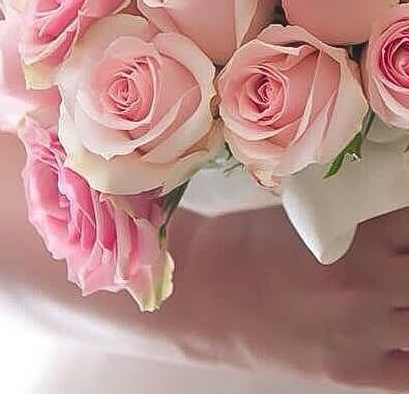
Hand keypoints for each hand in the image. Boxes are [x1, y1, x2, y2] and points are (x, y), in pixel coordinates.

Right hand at [187, 205, 408, 389]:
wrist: (201, 294)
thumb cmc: (240, 245)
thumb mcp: (300, 218)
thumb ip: (353, 222)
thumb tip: (386, 218)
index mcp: (355, 241)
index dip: (406, 219)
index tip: (396, 219)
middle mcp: (369, 288)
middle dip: (408, 258)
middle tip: (391, 253)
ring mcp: (364, 334)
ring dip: (407, 296)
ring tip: (385, 284)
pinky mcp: (352, 371)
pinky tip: (394, 329)